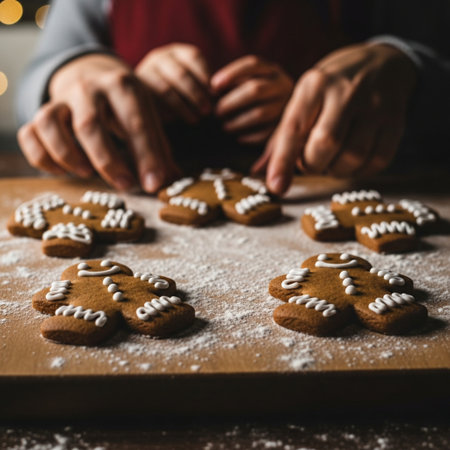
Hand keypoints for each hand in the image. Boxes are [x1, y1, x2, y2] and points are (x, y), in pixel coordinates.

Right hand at [18, 54, 178, 192]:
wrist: (94, 74)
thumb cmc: (127, 107)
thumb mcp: (148, 118)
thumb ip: (159, 149)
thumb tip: (171, 182)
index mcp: (124, 86)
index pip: (135, 123)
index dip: (146, 156)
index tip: (154, 185)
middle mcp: (89, 87)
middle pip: (90, 125)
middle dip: (108, 161)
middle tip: (126, 186)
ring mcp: (62, 98)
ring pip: (50, 123)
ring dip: (68, 155)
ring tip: (88, 173)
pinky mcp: (43, 109)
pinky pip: (30, 133)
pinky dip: (42, 157)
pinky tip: (63, 171)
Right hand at [136, 43, 211, 122]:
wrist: (146, 102)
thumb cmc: (181, 95)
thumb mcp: (193, 84)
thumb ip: (204, 86)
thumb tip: (216, 95)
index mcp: (177, 52)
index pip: (194, 57)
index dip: (206, 75)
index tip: (215, 94)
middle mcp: (159, 57)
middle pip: (181, 74)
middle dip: (196, 94)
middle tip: (207, 111)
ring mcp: (146, 72)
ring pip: (166, 90)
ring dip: (183, 107)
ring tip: (195, 119)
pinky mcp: (137, 90)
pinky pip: (152, 102)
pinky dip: (166, 112)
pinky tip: (177, 121)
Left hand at [211, 55, 292, 143]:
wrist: (292, 117)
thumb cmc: (257, 99)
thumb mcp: (251, 84)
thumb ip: (234, 83)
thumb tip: (212, 90)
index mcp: (273, 71)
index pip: (253, 64)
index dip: (231, 73)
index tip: (213, 86)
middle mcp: (283, 86)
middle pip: (255, 89)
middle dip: (231, 101)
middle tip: (217, 111)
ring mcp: (287, 106)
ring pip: (260, 113)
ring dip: (238, 121)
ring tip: (225, 127)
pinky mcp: (286, 126)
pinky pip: (266, 133)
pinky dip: (250, 136)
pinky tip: (239, 138)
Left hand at [253, 43, 417, 193]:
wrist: (382, 63)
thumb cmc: (331, 90)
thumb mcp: (304, 100)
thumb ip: (282, 137)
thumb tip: (260, 171)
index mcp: (314, 85)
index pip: (294, 128)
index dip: (283, 161)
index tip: (277, 187)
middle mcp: (346, 91)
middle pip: (325, 144)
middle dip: (313, 165)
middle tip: (312, 161)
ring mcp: (375, 105)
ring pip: (352, 155)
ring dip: (336, 169)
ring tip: (332, 159)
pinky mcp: (396, 120)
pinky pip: (377, 160)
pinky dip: (360, 171)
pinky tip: (352, 161)